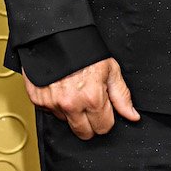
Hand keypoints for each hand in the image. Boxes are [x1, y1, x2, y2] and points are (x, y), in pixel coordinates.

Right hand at [23, 57, 140, 139]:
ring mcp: (52, 104)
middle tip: (89, 103)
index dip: (106, 118)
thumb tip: (132, 116)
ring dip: (71, 112)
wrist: (55, 36)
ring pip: (67, 122)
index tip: (103, 107)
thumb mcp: (110, 70)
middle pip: (85, 133)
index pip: (103, 128)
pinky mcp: (38, 101)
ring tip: (73, 90)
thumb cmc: (84, 51)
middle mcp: (71, 105)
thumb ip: (122, 97)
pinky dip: (56, 104)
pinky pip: (51, 112)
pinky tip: (60, 88)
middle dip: (90, 122)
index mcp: (92, 98)